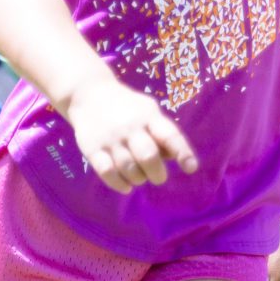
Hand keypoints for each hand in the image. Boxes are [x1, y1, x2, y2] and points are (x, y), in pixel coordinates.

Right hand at [65, 76, 196, 192]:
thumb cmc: (127, 107)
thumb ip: (162, 133)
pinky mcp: (92, 149)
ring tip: (140, 177)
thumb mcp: (148, 111)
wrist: (88, 94)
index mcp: (148, 116)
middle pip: (148, 156)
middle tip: (158, 177)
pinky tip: (126, 186)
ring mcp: (110, 138)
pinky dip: (119, 184)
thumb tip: (175, 157)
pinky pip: (107, 172)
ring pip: (128, 168)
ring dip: (139, 179)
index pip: (169, 135)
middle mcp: (130, 127)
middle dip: (157, 173)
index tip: (191, 168)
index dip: (182, 152)